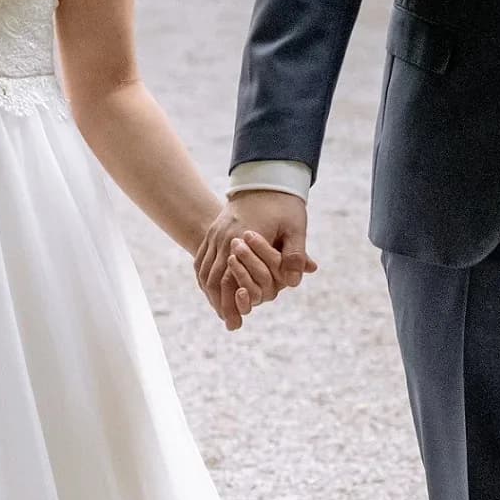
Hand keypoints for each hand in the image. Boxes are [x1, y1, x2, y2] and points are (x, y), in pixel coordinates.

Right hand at [194, 190, 315, 329]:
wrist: (266, 176)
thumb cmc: (284, 204)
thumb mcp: (296, 228)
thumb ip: (295, 255)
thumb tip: (296, 281)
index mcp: (242, 238)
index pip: (229, 278)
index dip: (232, 303)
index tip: (237, 322)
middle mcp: (224, 237)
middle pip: (213, 278)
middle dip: (220, 303)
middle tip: (229, 323)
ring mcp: (216, 233)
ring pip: (205, 270)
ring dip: (211, 293)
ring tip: (221, 311)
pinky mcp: (214, 230)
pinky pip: (202, 258)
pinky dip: (205, 277)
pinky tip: (212, 290)